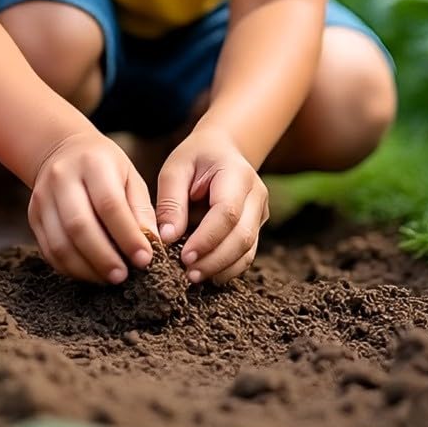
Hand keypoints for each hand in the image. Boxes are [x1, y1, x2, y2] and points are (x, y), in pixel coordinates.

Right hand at [28, 129, 159, 283]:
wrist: (62, 150)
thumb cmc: (104, 166)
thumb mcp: (130, 177)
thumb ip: (141, 211)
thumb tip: (151, 245)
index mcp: (92, 163)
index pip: (109, 204)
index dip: (127, 236)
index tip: (144, 259)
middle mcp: (62, 178)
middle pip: (79, 225)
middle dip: (103, 257)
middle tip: (124, 276)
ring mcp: (43, 197)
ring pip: (60, 243)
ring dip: (86, 268)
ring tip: (108, 278)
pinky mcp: (33, 216)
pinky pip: (49, 250)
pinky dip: (70, 268)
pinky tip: (90, 272)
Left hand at [154, 127, 268, 283]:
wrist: (223, 149)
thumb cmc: (195, 158)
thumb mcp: (176, 169)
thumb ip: (171, 201)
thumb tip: (167, 238)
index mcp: (237, 174)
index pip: (227, 212)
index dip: (207, 238)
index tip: (184, 257)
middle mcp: (256, 195)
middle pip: (242, 236)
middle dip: (215, 260)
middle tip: (188, 274)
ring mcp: (260, 213)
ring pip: (248, 250)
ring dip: (222, 268)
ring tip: (195, 277)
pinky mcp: (257, 227)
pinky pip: (247, 253)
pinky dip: (229, 267)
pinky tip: (209, 274)